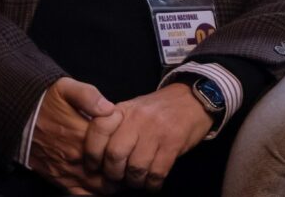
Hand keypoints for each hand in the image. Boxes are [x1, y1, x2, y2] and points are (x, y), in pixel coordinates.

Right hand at [29, 77, 123, 194]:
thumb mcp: (65, 88)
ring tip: (119, 170)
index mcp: (80, 134)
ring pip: (100, 188)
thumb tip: (109, 107)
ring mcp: (67, 172)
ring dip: (112, 182)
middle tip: (129, 157)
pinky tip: (102, 183)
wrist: (17, 119)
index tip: (130, 139)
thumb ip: (88, 95)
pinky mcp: (59, 180)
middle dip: (122, 167)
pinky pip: (82, 195)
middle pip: (111, 172)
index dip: (126, 145)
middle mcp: (75, 158)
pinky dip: (95, 193)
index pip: (114, 147)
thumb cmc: (44, 102)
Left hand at [90, 82, 213, 191]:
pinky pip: (157, 173)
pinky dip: (152, 184)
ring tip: (137, 181)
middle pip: (115, 154)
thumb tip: (95, 158)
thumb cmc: (158, 110)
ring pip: (136, 168)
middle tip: (117, 179)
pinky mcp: (174, 142)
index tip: (93, 167)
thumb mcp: (133, 110)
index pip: (98, 129)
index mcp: (124, 110)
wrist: (192, 99)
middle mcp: (138, 118)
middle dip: (113, 174)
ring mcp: (156, 130)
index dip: (91, 153)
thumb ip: (114, 128)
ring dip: (135, 182)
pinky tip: (153, 183)